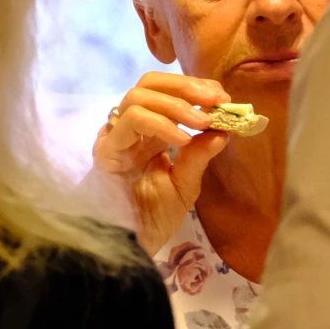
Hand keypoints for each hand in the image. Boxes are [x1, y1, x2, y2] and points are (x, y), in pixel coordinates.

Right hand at [92, 72, 229, 250]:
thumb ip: (198, 157)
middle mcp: (128, 130)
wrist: (131, 244)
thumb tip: (223, 131)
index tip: (223, 98)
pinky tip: (182, 138)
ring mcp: (114, 138)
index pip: (164, 91)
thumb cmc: (153, 217)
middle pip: (147, 84)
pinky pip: (131, 121)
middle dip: (185, 86)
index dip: (193, 88)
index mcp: (147, 133)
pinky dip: (160, 123)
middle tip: (216, 100)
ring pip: (137, 96)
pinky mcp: (106, 150)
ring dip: (175, 103)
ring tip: (202, 121)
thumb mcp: (185, 185)